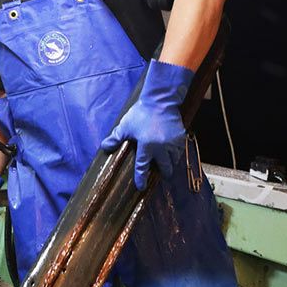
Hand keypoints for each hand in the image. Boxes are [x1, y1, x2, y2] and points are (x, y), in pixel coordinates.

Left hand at [100, 59, 193, 189]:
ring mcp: (173, 143)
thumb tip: (104, 147)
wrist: (161, 100)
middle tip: (162, 175)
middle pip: (165, 168)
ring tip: (167, 163)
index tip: (141, 187)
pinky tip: (173, 151)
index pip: (143, 167)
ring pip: (174, 160)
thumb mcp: (126, 126)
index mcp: (147, 146)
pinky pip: (180, 150)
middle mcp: (162, 148)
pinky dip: (176, 153)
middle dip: (163, 173)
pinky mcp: (181, 136)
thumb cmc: (142, 113)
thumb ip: (115, 138)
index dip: (141, 178)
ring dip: (171, 163)